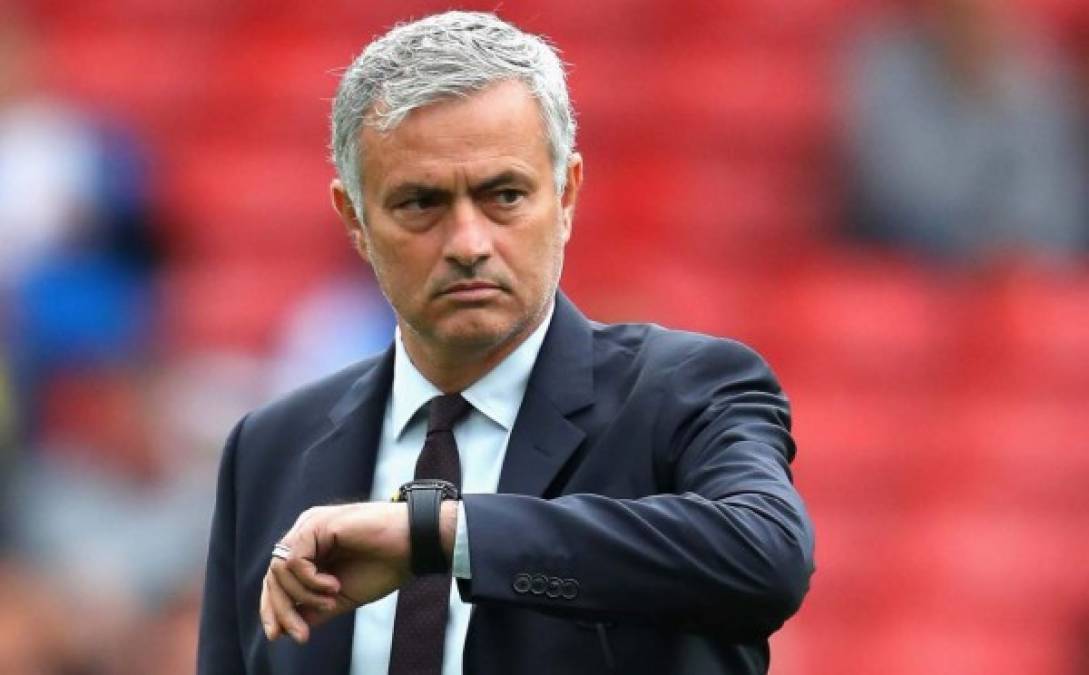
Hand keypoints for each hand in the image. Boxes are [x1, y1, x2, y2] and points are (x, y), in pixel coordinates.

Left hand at [259, 501, 457, 643]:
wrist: (412, 547)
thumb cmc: (383, 567)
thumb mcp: (340, 597)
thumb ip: (312, 609)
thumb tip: (283, 630)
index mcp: (310, 547)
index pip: (277, 579)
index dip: (272, 608)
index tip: (277, 636)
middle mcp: (305, 532)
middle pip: (273, 576)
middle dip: (283, 609)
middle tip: (301, 634)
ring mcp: (309, 525)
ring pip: (280, 570)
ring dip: (304, 595)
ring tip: (332, 601)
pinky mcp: (317, 523)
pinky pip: (295, 560)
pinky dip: (311, 581)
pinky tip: (334, 585)